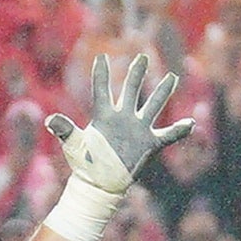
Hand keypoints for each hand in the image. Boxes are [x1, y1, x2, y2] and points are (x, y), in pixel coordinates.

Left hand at [43, 53, 193, 201]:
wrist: (99, 184)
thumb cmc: (84, 164)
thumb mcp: (74, 145)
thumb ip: (65, 129)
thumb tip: (49, 119)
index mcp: (104, 116)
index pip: (102, 90)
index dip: (101, 74)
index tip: (102, 57)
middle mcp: (123, 117)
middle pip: (131, 90)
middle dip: (137, 73)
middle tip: (142, 56)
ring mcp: (137, 129)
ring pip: (153, 106)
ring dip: (163, 92)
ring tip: (172, 77)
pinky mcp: (148, 143)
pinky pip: (168, 134)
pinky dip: (180, 130)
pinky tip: (191, 123)